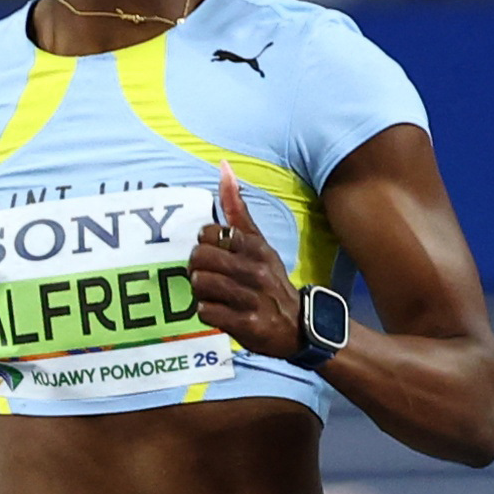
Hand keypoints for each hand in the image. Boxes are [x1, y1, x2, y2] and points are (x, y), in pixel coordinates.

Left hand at [187, 171, 304, 362]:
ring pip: (201, 283)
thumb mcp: (259, 243)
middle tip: (205, 274)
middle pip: (200, 258)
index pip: (211, 233)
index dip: (204, 244)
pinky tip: (218, 310)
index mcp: (256, 247)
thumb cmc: (270, 280)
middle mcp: (255, 270)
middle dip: (196, 267)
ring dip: (200, 291)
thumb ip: (238, 209)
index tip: (213, 253)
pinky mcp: (246, 323)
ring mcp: (251, 297)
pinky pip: (206, 311)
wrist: (297, 325)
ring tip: (211, 293)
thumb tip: (224, 168)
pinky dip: (207, 312)